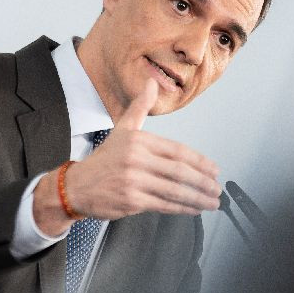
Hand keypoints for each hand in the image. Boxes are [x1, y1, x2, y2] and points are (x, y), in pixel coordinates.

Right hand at [67, 78, 221, 219]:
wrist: (77, 186)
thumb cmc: (105, 160)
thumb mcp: (122, 129)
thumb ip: (140, 107)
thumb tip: (153, 83)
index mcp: (138, 141)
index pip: (177, 151)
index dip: (199, 162)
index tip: (214, 170)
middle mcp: (136, 160)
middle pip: (179, 171)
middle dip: (203, 182)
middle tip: (217, 189)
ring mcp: (134, 181)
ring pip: (174, 190)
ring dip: (197, 198)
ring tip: (212, 202)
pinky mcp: (131, 200)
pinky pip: (163, 204)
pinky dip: (181, 208)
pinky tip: (193, 209)